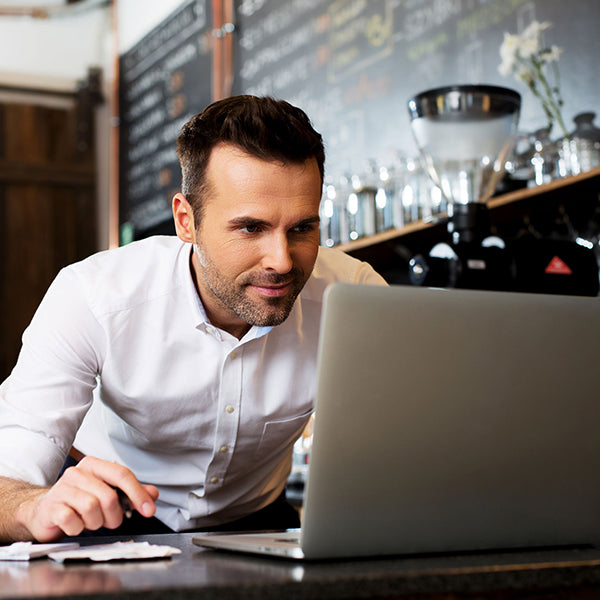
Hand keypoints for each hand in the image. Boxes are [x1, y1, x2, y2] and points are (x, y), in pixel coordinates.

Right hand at [17, 456, 158, 541]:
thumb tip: (152, 494)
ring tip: (89, 521)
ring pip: (92, 508)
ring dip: (96, 522)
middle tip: (109, 521)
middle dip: (114, 515)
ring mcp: (62, 489)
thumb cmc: (79, 502)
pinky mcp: (50, 507)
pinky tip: (75, 524)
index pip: (122, 474)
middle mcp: (77, 473)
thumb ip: (131, 493)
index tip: (149, 510)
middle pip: (109, 496)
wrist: (44, 512)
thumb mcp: (107, 494)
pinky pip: (72, 520)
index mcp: (94, 465)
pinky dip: (78, 528)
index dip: (138, 493)